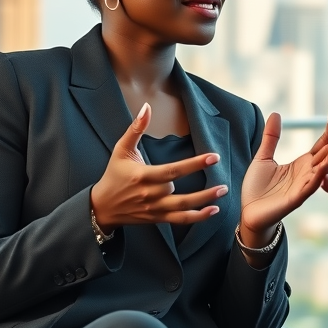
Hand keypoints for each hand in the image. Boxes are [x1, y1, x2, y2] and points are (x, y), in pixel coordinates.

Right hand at [90, 103, 227, 231]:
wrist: (102, 207)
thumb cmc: (114, 175)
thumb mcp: (121, 150)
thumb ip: (135, 128)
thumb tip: (146, 107)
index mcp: (142, 176)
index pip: (172, 171)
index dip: (194, 164)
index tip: (213, 157)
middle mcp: (149, 194)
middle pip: (178, 191)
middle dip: (202, 187)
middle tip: (224, 177)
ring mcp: (154, 209)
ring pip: (182, 208)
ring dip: (204, 201)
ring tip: (222, 191)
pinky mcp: (157, 218)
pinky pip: (180, 220)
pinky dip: (197, 217)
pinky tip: (213, 210)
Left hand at [240, 103, 327, 245]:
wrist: (249, 213)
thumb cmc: (258, 188)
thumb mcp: (263, 157)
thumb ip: (271, 138)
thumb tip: (275, 114)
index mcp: (303, 163)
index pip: (323, 141)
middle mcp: (308, 173)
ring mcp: (304, 186)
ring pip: (324, 169)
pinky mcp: (296, 199)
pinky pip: (311, 187)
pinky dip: (319, 177)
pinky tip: (323, 166)